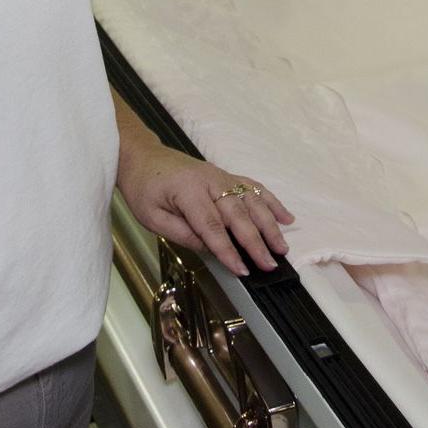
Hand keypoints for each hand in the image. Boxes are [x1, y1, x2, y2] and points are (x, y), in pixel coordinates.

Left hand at [117, 140, 294, 277]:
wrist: (142, 156)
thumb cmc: (143, 188)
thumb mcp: (152, 217)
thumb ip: (183, 233)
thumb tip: (212, 249)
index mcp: (188, 191)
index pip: (212, 226)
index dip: (228, 250)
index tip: (243, 271)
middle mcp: (210, 181)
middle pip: (238, 214)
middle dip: (256, 241)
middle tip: (270, 264)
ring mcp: (220, 176)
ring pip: (251, 200)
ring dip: (269, 223)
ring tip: (281, 246)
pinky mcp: (225, 175)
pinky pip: (252, 187)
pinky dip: (271, 201)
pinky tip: (285, 217)